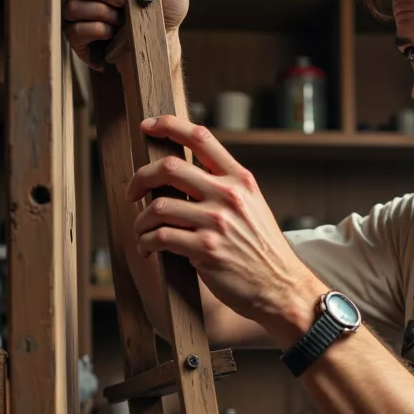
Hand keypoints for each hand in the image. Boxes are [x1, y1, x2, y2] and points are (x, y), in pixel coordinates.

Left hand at [126, 114, 323, 345]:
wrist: (281, 287)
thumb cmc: (264, 250)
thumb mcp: (253, 207)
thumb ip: (225, 188)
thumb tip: (185, 175)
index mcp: (240, 180)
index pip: (200, 137)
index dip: (168, 125)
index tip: (148, 126)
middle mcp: (228, 196)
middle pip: (169, 168)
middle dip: (140, 178)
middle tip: (132, 192)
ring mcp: (216, 222)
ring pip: (158, 206)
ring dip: (140, 220)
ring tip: (141, 230)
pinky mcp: (204, 249)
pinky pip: (160, 237)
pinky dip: (147, 242)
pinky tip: (148, 248)